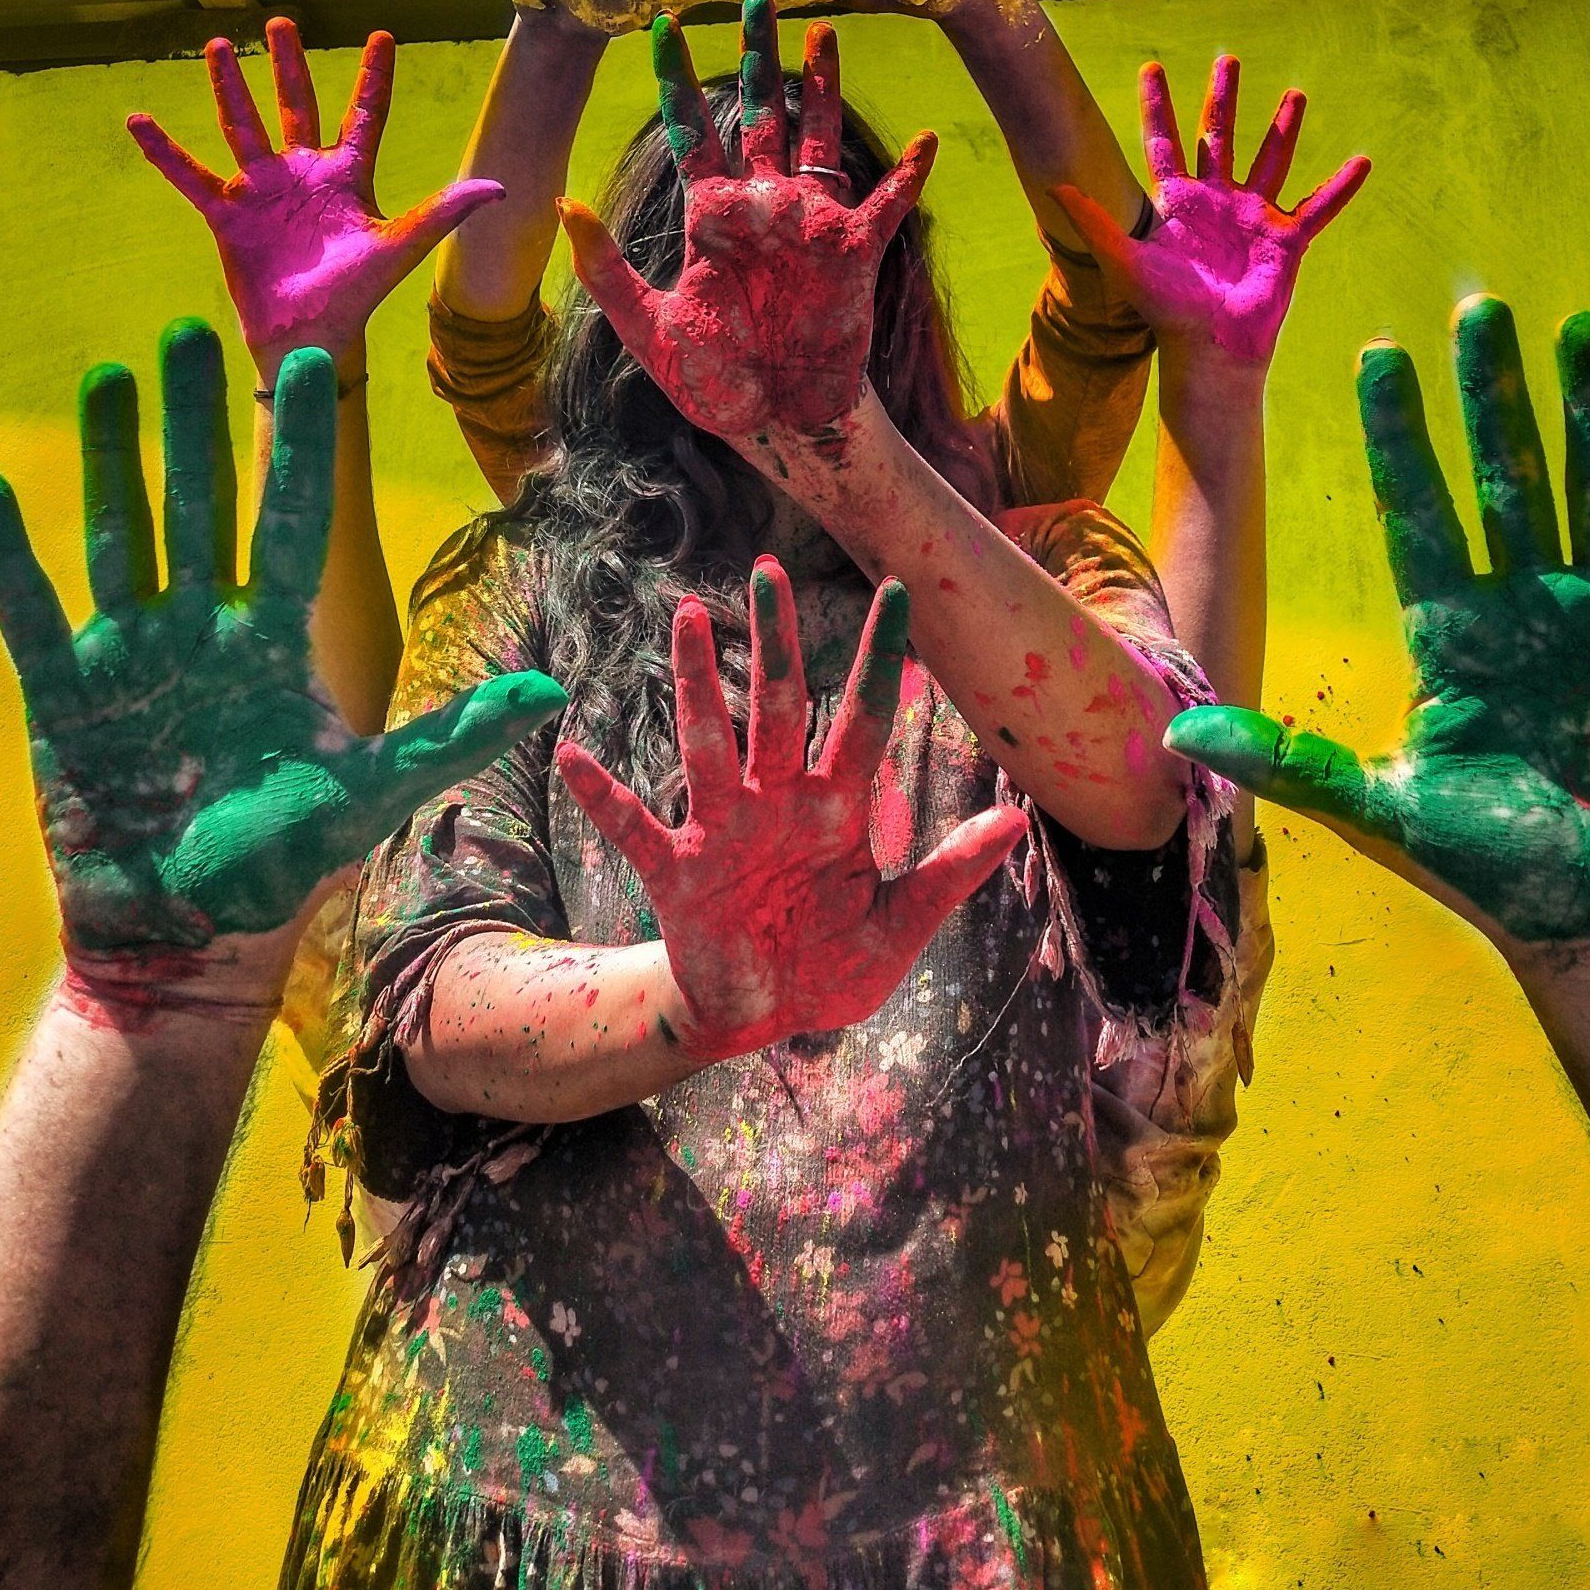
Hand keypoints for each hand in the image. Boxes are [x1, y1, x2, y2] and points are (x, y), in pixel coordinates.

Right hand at [0, 321, 564, 986]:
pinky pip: (29, 613)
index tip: (308, 366)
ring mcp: (130, 655)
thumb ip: (451, 736)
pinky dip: (8, 558)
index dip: (298, 448)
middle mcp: (203, 629)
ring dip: (111, 457)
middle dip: (197, 422)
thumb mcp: (373, 794)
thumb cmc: (282, 863)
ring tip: (107, 376)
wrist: (188, 931)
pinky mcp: (63, 693)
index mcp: (277, 639)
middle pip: (201, 505)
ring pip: (122, 534)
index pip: (292, 521)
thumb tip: (550, 689)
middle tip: (192, 331)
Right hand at [128, 21, 501, 376]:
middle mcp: (303, 175)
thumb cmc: (356, 295)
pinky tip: (138, 120)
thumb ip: (442, 212)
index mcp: (347, 178)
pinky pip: (190, 177)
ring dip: (229, 88)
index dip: (373, 79)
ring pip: (243, 127)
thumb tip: (499, 186)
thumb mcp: (399, 247)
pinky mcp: (227, 215)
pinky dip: (165, 152)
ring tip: (216, 45)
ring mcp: (262, 191)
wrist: (310, 337)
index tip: (382, 37)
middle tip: (281, 22)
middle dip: (289, 66)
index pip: (364, 117)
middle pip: (296, 107)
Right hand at [556, 562, 1024, 1060]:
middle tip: (768, 568)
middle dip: (775, 639)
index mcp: (836, 811)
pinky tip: (570, 756)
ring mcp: (723, 830)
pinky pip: (634, 827)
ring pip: (710, 742)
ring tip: (690, 616)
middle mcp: (777, 802)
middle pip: (778, 705)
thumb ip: (950, 873)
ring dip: (699, 682)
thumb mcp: (900, 927)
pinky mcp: (678, 872)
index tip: (898, 591)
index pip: (863, 718)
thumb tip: (1018, 822)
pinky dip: (602, 796)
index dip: (881, 658)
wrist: (762, 1021)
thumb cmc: (831, 966)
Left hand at [557, 0, 934, 445]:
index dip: (675, 77)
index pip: (689, 128)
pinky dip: (906, 175)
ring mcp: (809, 224)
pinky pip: (884, 204)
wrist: (772, 419)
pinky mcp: (852, 252)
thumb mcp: (646, 327)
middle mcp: (760, 205)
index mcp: (708, 214)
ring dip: (820, 87)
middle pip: (757, 111)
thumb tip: (565, 205)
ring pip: (814, 136)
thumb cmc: (712, 379)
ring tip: (824, 33)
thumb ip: (606, 267)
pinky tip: (927, 141)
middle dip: (756, 55)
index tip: (663, 24)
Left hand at [1054, 54, 1369, 363]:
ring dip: (1282, 128)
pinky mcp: (1285, 240)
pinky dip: (1339, 188)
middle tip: (1228, 60)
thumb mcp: (1124, 261)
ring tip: (1296, 94)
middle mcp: (1215, 201)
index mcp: (1176, 202)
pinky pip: (1317, 208)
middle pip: (1218, 137)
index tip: (1152, 68)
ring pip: (1270, 159)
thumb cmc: (1165, 310)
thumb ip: (1095, 221)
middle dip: (1222, 99)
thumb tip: (1055, 186)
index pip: (1164, 142)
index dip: (1157, 106)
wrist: (1210, 347)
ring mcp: (1252, 217)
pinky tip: (1361, 163)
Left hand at [1167, 298, 1589, 962]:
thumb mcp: (1383, 812)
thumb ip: (1290, 761)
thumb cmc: (1496, 877)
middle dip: (1492, 396)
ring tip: (1579, 327)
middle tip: (1480, 309)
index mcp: (1452, 635)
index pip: (1417, 512)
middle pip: (1505, 477)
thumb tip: (1175, 733)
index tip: (1377, 358)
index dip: (1398, 437)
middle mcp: (1528, 607)